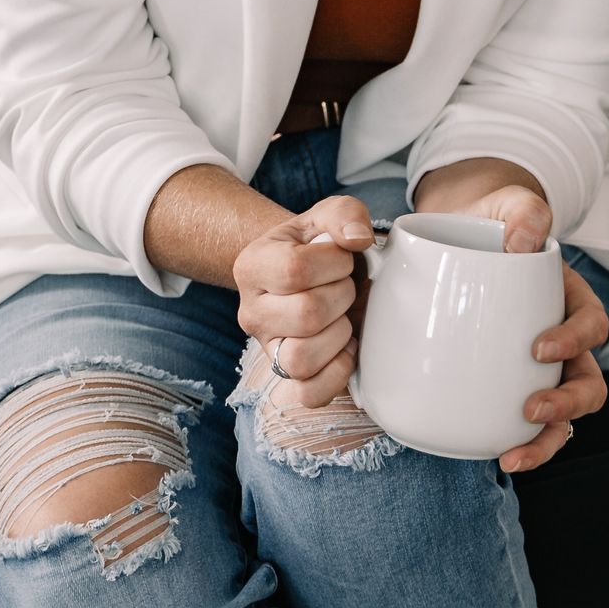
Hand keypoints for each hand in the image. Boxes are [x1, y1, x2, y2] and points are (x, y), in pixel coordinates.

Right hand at [233, 195, 377, 409]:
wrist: (311, 275)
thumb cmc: (319, 246)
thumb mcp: (328, 216)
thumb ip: (345, 213)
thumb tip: (358, 238)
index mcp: (251, 266)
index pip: (295, 270)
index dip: (334, 263)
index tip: (341, 257)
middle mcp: (250, 312)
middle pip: (305, 315)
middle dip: (342, 296)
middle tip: (344, 286)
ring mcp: (267, 349)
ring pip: (300, 359)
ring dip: (338, 334)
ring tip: (341, 316)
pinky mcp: (287, 378)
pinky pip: (309, 394)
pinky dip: (337, 373)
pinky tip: (345, 347)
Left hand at [424, 183, 608, 474]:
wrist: (459, 232)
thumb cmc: (491, 219)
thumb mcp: (510, 203)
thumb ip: (525, 211)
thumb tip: (524, 244)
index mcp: (571, 299)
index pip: (592, 324)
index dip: (575, 341)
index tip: (539, 347)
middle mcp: (563, 339)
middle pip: (588, 383)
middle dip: (567, 404)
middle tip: (531, 410)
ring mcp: (538, 368)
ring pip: (563, 416)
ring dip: (545, 441)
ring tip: (511, 457)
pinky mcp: (508, 384)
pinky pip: (521, 423)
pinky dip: (513, 443)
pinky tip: (489, 454)